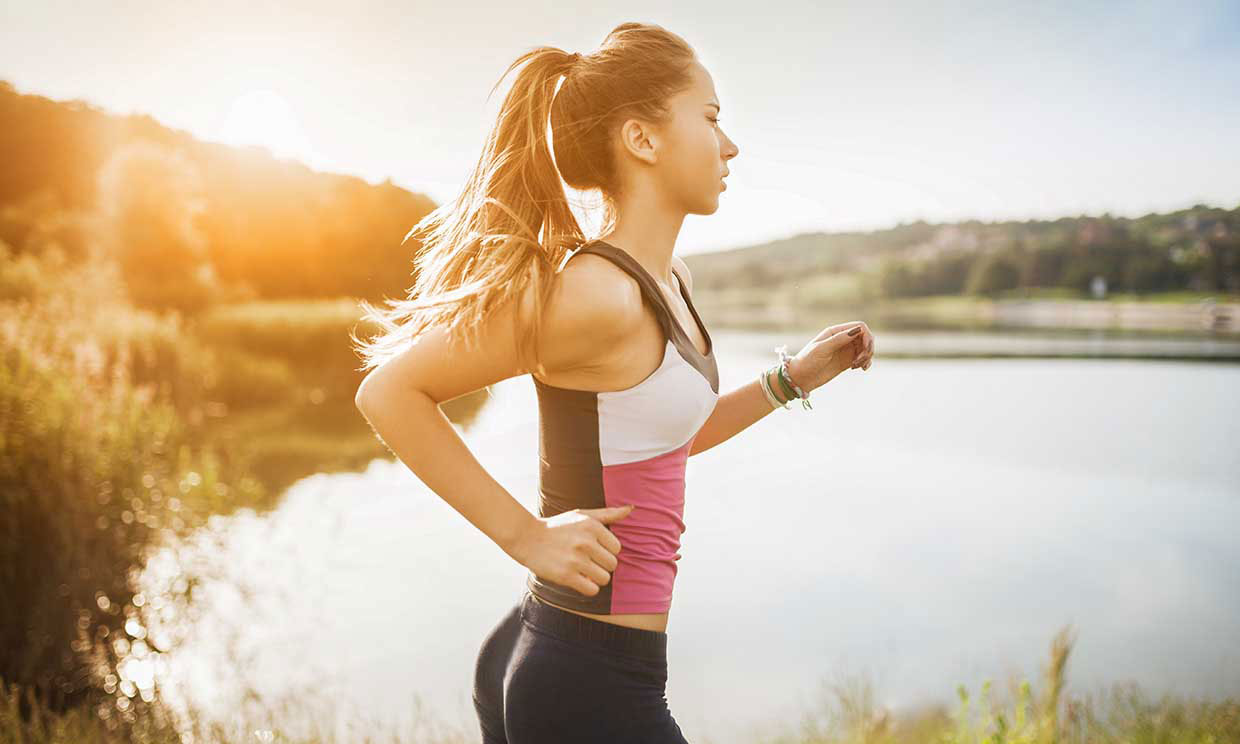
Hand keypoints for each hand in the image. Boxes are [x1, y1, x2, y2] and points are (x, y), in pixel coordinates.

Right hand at [510, 505, 633, 596]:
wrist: (527, 538)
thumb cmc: (558, 527)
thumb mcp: (582, 515)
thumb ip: (608, 513)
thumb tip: (631, 508)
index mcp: (592, 526)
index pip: (617, 548)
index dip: (606, 551)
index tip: (593, 550)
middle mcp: (585, 542)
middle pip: (613, 564)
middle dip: (602, 565)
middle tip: (587, 561)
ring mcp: (576, 560)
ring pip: (605, 578)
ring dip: (595, 578)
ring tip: (582, 570)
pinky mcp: (566, 575)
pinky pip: (592, 589)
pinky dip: (588, 588)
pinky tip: (578, 579)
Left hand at [786, 321, 874, 393]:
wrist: (800, 378)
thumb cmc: (807, 361)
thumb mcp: (822, 349)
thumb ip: (839, 339)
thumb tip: (858, 330)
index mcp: (835, 332)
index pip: (859, 327)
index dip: (866, 336)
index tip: (864, 349)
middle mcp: (842, 339)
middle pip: (865, 337)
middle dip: (868, 348)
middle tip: (860, 360)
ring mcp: (845, 350)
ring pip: (866, 348)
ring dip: (867, 357)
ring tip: (857, 366)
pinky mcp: (847, 362)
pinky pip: (863, 359)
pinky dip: (866, 362)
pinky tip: (861, 369)